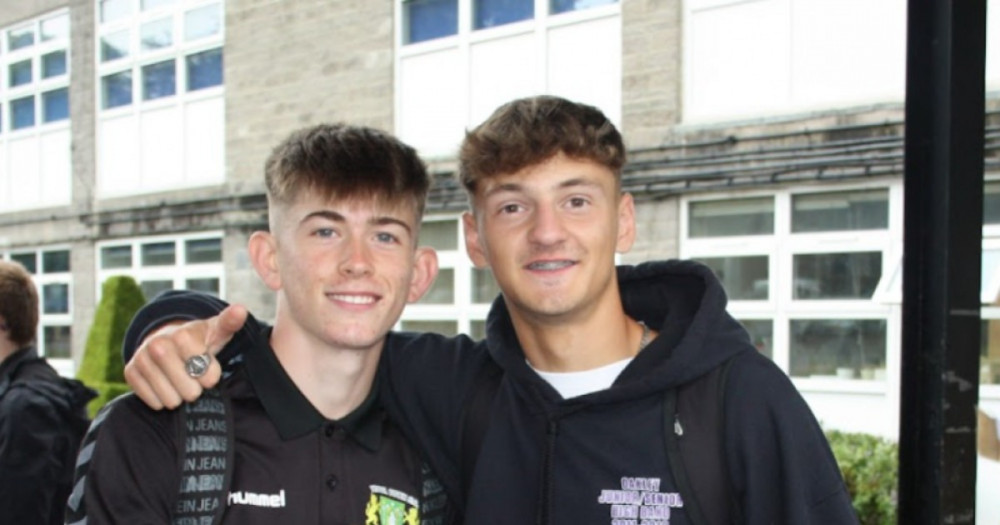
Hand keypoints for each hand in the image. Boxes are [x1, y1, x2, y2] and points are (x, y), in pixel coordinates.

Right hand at [123, 304, 246, 409]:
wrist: (167, 339)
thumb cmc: (198, 339)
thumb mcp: (217, 331)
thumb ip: (230, 323)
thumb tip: (241, 310)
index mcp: (182, 335)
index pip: (208, 377)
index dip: (211, 375)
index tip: (208, 366)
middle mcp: (158, 345)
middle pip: (190, 392)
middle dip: (196, 387)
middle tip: (193, 374)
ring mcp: (141, 359)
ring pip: (171, 401)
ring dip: (179, 395)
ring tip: (180, 379)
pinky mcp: (130, 373)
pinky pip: (154, 403)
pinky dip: (163, 399)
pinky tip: (165, 383)